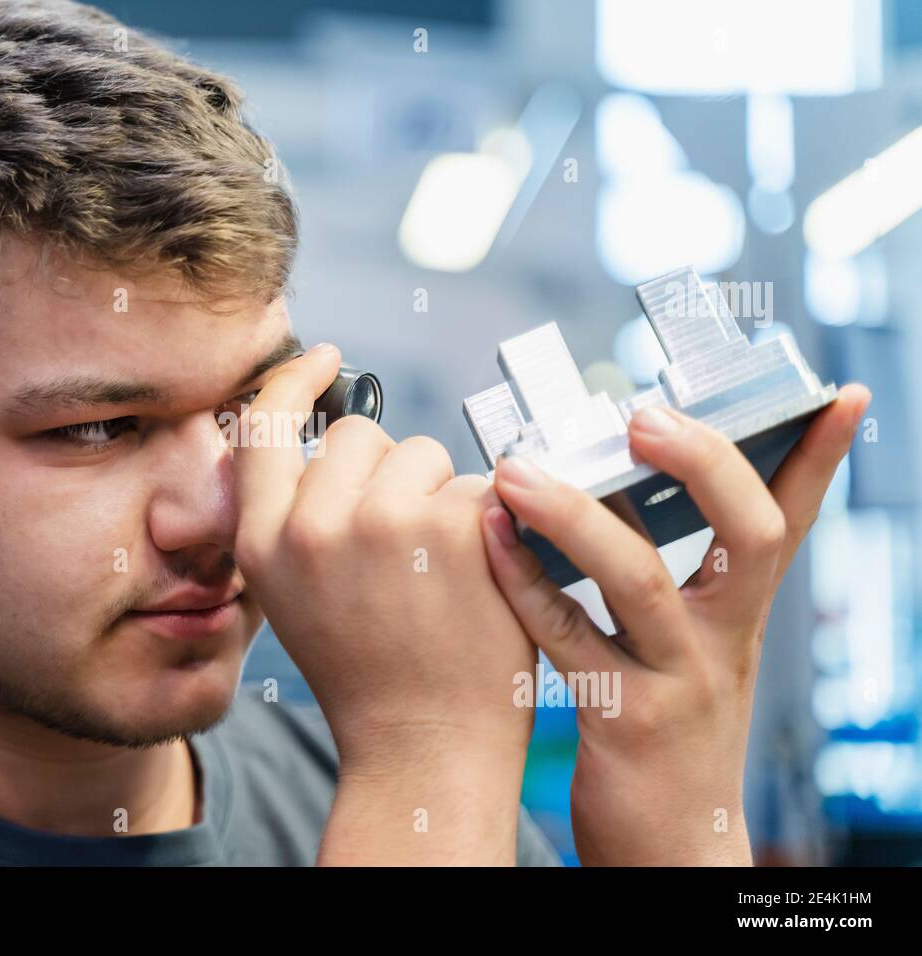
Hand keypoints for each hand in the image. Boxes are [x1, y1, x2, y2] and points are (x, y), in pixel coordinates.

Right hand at [232, 343, 536, 863]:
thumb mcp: (293, 596)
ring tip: (441, 576)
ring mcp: (385, 524)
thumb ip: (295, 519)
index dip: (294, 380)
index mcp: (261, 542)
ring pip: (426, 455)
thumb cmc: (369, 671)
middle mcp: (312, 526)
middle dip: (391, 473)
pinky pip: (482, 485)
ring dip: (442, 498)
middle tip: (404, 551)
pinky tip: (483, 581)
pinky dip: (495, 524)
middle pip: (364, 435)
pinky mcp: (456, 529)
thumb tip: (330, 441)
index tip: (324, 358)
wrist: (425, 748)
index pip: (265, 425)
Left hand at [481, 385, 869, 865]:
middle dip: (705, 464)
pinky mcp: (624, 720)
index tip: (841, 394)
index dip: (819, 458)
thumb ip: (668, 584)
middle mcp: (725, 640)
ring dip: (574, 514)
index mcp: (739, 615)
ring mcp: (680, 681)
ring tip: (517, 468)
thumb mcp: (688, 654)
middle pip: (749, 536)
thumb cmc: (661, 734)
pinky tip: (487, 535)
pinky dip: (522, 580)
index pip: (790, 521)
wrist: (668, 847)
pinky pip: (567, 636)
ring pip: (642, 580)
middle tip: (644, 414)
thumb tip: (618, 496)